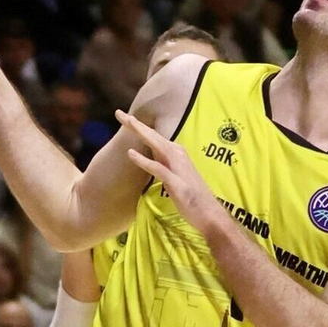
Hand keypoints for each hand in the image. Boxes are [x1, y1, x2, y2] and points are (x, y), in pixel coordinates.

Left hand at [116, 107, 222, 233]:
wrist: (209, 213)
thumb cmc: (192, 197)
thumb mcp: (174, 176)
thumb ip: (163, 165)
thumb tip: (152, 157)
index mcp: (175, 154)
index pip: (154, 137)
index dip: (138, 126)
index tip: (123, 117)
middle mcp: (177, 155)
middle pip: (153, 136)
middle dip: (135, 124)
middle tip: (118, 113)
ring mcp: (178, 168)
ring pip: (157, 145)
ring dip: (142, 133)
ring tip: (127, 122)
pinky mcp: (177, 182)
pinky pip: (157, 168)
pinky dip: (144, 160)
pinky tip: (130, 154)